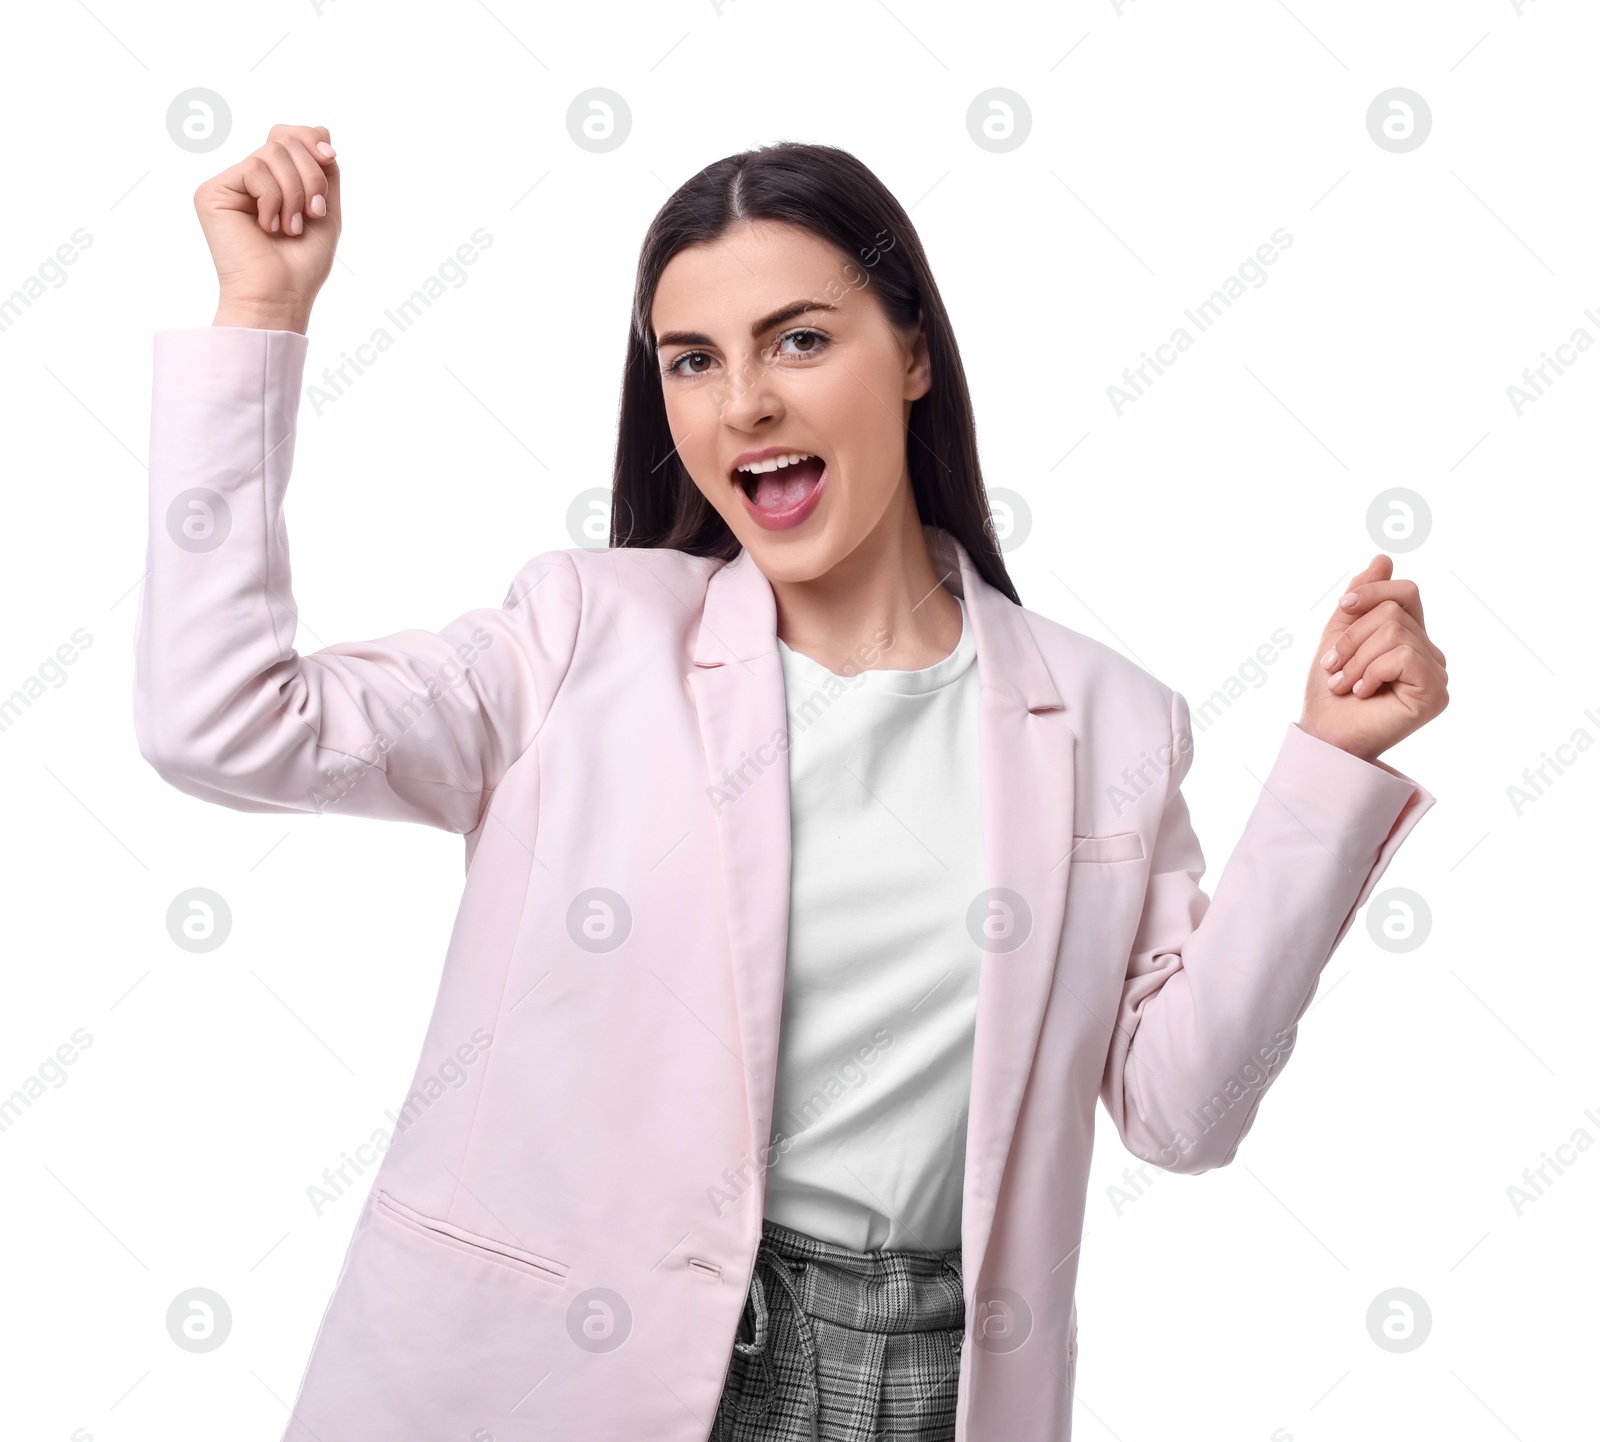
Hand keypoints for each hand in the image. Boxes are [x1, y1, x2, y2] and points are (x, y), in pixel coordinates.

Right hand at [194, 123, 341, 332]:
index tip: (330, 159)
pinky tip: (268, 226)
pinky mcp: (212, 191)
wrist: (279, 295)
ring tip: (291, 227)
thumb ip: (323, 169)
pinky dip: (274, 200)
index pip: (289, 137)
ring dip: (295, 193)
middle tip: (312, 212)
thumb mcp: (326, 209)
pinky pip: (254, 170)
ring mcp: (229, 184)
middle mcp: (249, 179)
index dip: (311, 140)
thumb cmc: (302, 263)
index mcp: (274, 182)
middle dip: (310, 175)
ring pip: (271, 153)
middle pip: (283, 140)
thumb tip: (320, 127)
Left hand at [1299, 554, 1448, 763]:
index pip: (1405, 592)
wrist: (1323, 735)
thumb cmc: (1329, 691)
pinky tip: (1363, 692)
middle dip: (1352, 638)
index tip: (1343, 606)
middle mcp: (1430, 653)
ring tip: (1345, 684)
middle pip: (1394, 612)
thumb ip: (1362, 598)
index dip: (1372, 592)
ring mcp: (1437, 674)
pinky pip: (1404, 657)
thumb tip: (1384, 558)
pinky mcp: (1436, 694)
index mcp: (1411, 637)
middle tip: (1334, 668)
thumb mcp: (1340, 634)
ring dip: (1356, 660)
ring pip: (1396, 633)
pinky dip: (1372, 672)